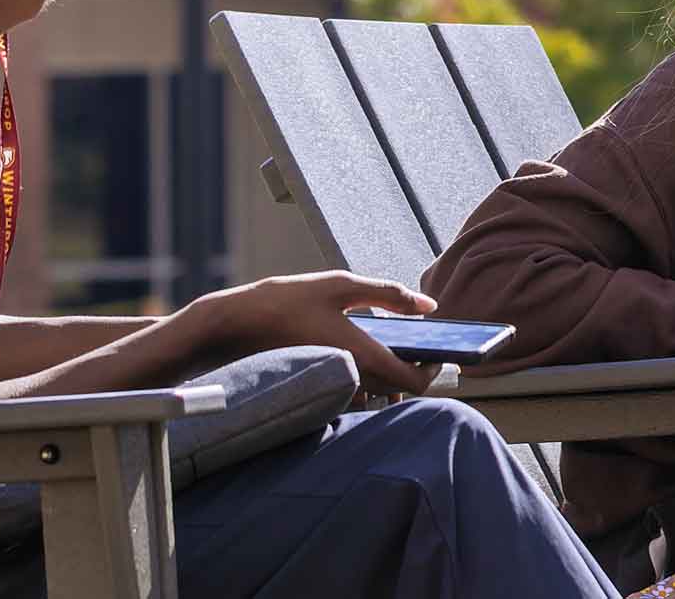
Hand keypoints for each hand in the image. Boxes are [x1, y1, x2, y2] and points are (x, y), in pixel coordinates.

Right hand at [170, 270, 439, 392]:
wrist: (235, 325)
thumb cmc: (286, 300)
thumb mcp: (340, 284)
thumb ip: (389, 293)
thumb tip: (429, 307)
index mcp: (361, 353)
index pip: (414, 382)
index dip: (434, 369)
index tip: (439, 351)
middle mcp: (351, 376)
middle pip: (401, 389)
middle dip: (417, 368)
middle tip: (423, 344)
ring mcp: (335, 384)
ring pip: (381, 390)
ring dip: (394, 371)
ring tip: (392, 339)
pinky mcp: (322, 384)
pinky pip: (359, 387)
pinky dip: (371, 372)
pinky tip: (363, 344)